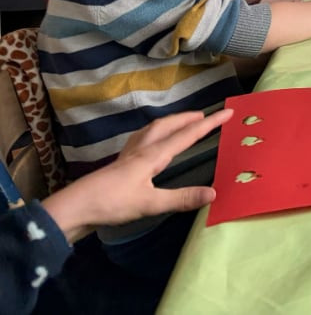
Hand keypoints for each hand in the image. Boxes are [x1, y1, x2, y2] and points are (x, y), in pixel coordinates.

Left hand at [41, 109, 233, 242]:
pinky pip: (141, 138)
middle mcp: (142, 149)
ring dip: (171, 122)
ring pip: (153, 129)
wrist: (75, 207)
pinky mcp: (119, 163)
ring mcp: (128, 155)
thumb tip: (214, 193)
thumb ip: (182, 198)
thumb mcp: (150, 204)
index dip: (209, 124)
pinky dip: (153, 133)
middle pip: (168, 126)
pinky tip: (149, 142)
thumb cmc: (113, 203)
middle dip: (188, 118)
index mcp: (153, 155)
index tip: (227, 112)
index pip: (187, 135)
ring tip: (181, 123)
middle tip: (205, 116)